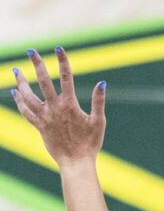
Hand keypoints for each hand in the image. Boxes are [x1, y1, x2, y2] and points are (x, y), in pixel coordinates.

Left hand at [11, 48, 106, 165]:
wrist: (75, 163)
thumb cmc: (90, 143)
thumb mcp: (99, 121)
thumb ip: (99, 101)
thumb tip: (102, 82)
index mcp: (70, 105)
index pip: (66, 77)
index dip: (62, 61)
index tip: (58, 48)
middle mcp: (55, 108)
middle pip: (43, 81)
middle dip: (36, 64)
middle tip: (30, 51)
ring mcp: (44, 117)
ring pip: (28, 96)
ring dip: (21, 82)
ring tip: (16, 70)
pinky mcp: (39, 126)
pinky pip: (25, 112)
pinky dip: (19, 102)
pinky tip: (15, 93)